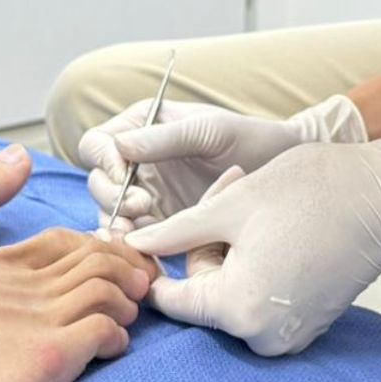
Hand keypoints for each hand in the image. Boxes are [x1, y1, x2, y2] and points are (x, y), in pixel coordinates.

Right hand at [79, 94, 365, 232]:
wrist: (282, 169)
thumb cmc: (249, 139)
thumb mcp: (210, 132)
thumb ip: (165, 139)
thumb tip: (119, 146)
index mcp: (140, 128)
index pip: (98, 143)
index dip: (104, 160)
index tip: (125, 174)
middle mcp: (137, 162)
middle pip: (99, 182)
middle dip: (113, 196)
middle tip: (142, 206)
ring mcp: (147, 193)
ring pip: (111, 213)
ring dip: (120, 224)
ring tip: (141, 233)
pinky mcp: (162, 224)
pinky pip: (136, 236)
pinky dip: (135, 246)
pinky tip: (146, 253)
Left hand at [123, 126, 380, 355]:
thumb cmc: (309, 193)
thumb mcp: (231, 205)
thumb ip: (175, 232)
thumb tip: (132, 246)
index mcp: (236, 309)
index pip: (170, 299)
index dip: (157, 261)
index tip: (156, 226)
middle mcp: (262, 336)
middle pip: (203, 295)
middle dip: (205, 246)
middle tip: (224, 195)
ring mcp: (289, 335)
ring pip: (232, 294)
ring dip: (231, 253)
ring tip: (252, 208)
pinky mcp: (308, 325)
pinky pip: (262, 300)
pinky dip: (257, 268)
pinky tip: (276, 231)